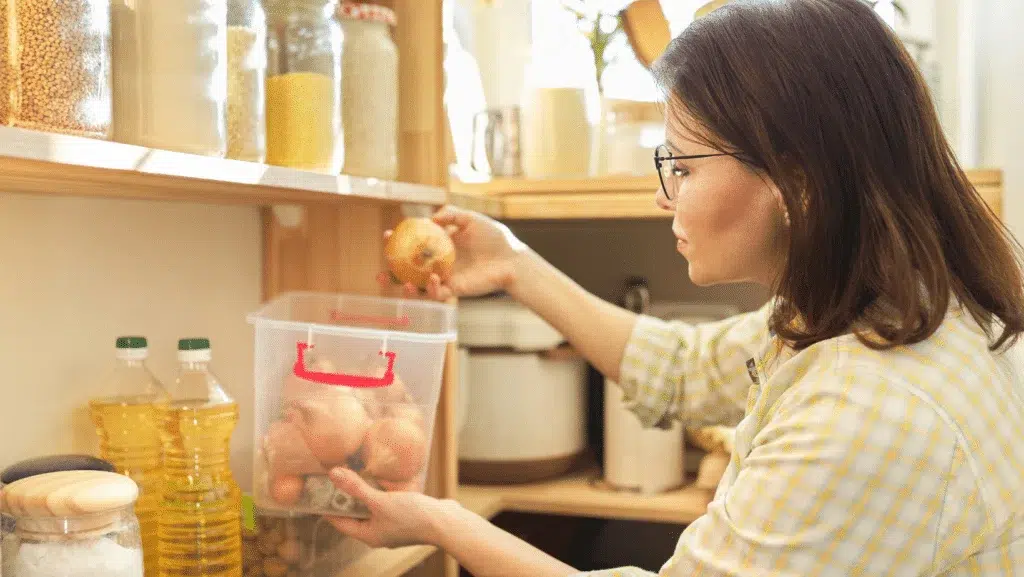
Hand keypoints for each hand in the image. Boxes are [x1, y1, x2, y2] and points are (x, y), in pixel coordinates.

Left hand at [325, 467, 453, 548]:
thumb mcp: (380, 501)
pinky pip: (389, 504)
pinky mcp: (407, 517)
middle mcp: (380, 533)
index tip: (319, 492)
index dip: (328, 507)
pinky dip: (383, 493)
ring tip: (358, 475)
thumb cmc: (412, 517)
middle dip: (348, 498)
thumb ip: (356, 488)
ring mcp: (394, 526)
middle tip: (338, 479)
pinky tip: (384, 479)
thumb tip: (333, 475)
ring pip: (374, 508)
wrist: (446, 524)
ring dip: (366, 493)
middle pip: (357, 514)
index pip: (341, 522)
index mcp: (369, 535)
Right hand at [379, 205, 528, 300]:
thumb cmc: (494, 237)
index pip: (411, 244)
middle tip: (383, 268)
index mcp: (438, 245)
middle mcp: (437, 263)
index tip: (387, 234)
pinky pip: (437, 294)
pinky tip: (432, 278)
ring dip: (407, 288)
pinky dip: (431, 289)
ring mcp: (445, 278)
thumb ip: (452, 215)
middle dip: (391, 272)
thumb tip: (432, 218)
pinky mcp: (455, 290)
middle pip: (408, 270)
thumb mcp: (472, 219)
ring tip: (406, 283)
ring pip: (419, 287)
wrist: (511, 258)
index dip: (396, 241)